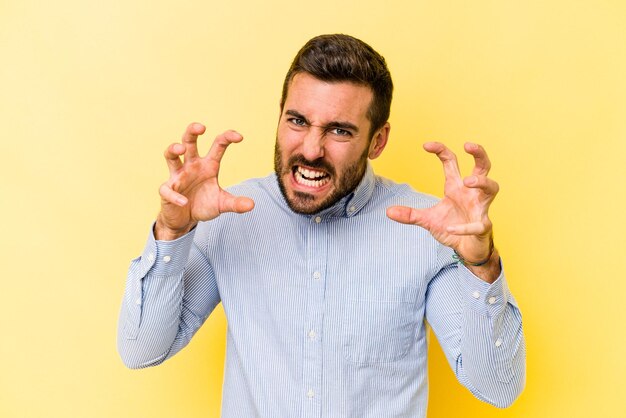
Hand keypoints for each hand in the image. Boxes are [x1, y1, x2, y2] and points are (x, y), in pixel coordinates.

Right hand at [156, 123, 254, 239]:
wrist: (185, 220)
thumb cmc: (203, 205)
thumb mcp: (222, 204)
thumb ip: (235, 203)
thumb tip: (252, 205)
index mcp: (208, 165)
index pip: (217, 145)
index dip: (227, 137)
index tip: (239, 137)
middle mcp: (192, 166)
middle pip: (188, 141)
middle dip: (192, 131)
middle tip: (201, 127)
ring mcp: (178, 176)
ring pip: (171, 156)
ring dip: (173, 149)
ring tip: (180, 149)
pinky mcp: (167, 190)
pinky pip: (168, 189)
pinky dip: (175, 195)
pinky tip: (184, 202)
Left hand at [387, 142, 497, 264]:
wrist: (466, 249)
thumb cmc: (452, 227)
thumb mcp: (427, 219)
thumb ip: (410, 214)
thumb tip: (388, 211)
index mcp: (456, 187)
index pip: (451, 161)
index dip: (441, 150)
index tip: (426, 145)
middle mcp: (471, 193)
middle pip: (483, 167)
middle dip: (479, 154)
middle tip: (468, 145)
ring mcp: (480, 208)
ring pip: (492, 188)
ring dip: (482, 182)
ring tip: (468, 181)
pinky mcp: (483, 226)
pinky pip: (478, 224)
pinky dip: (464, 227)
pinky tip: (450, 228)